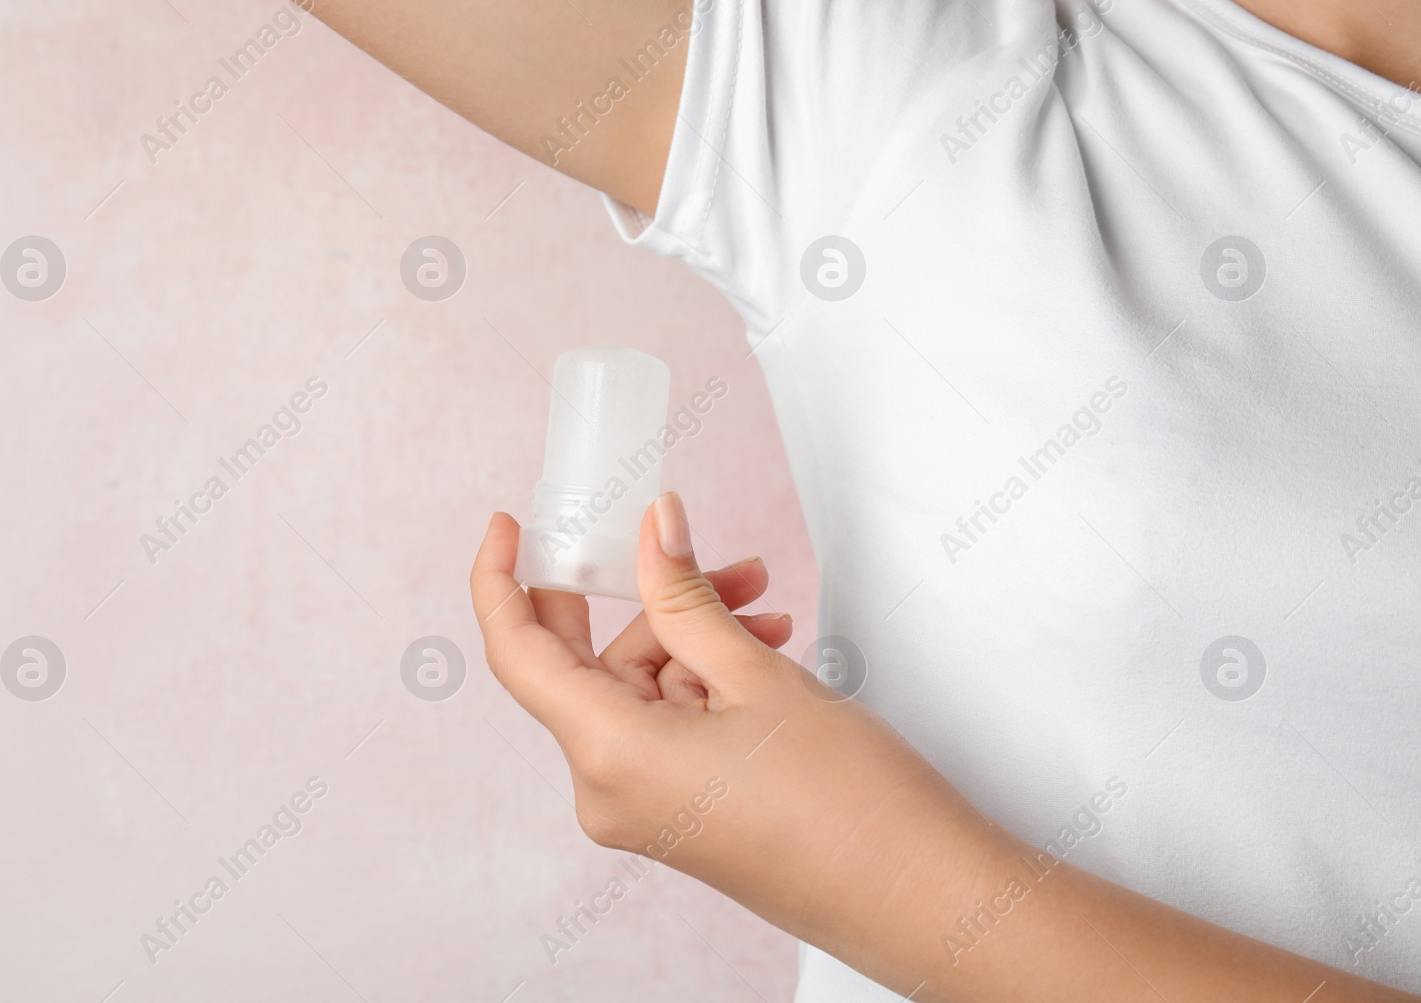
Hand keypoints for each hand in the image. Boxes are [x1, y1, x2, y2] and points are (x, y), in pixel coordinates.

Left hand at [470, 492, 1005, 985]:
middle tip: (699, 553)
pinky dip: (705, 683)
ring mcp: (644, 808)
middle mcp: (609, 791)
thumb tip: (652, 527)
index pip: (518, 651)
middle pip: (593, 665)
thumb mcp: (756, 674)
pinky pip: (666, 725)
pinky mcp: (679, 813)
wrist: (917, 895)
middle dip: (650, 601)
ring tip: (766, 614)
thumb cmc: (849, 803)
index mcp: (608, 756)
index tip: (509, 525)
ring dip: (695, 640)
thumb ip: (687, 595)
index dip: (503, 579)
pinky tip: (763, 656)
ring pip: (640, 689)